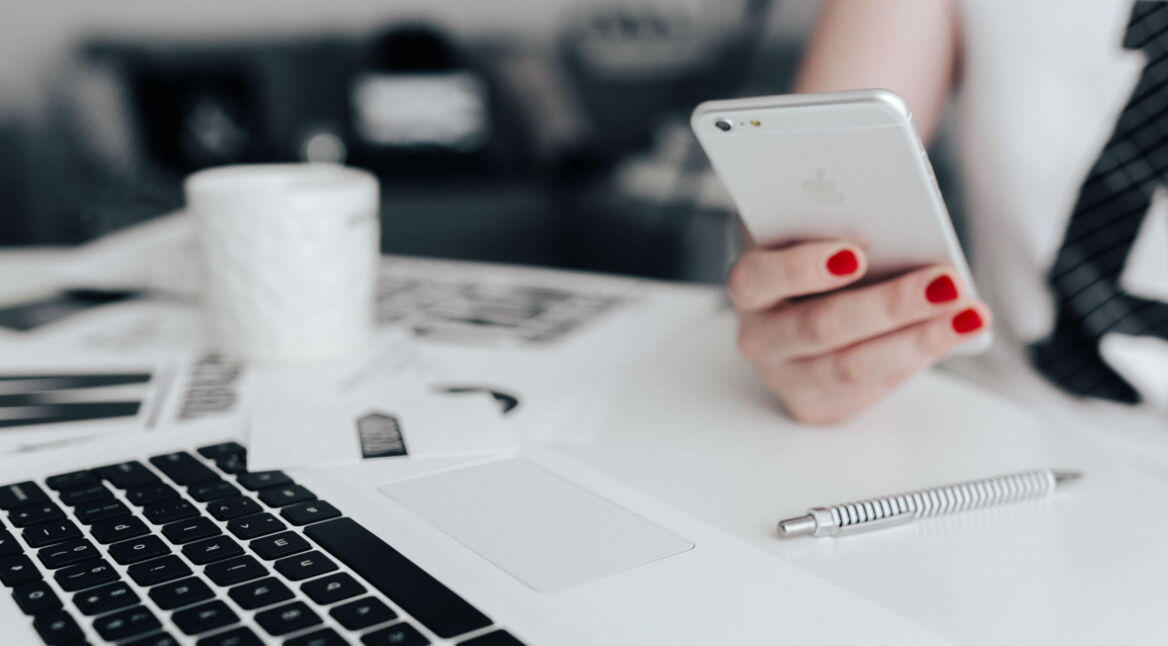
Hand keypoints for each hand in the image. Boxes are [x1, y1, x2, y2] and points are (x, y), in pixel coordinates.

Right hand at [728, 241, 990, 423]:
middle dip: (889, 304)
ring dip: (918, 337)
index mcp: (749, 286)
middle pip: (820, 326)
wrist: (811, 312)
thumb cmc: (818, 261)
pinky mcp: (819, 405)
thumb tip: (896, 188)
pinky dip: (920, 355)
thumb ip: (837, 215)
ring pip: (852, 365)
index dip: (802, 267)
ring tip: (968, 311)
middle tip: (946, 281)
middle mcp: (759, 337)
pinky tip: (960, 331)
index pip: (759, 278)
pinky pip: (873, 386)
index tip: (858, 253)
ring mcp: (786, 377)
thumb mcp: (815, 232)